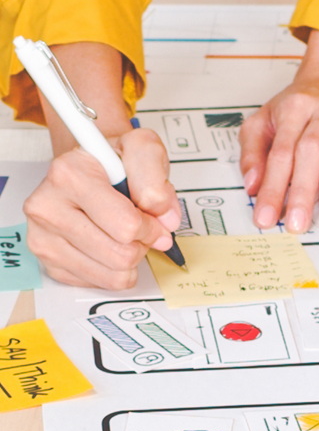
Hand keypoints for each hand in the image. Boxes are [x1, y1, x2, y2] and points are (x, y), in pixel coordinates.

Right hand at [24, 128, 181, 289]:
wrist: (87, 163)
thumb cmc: (112, 158)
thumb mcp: (144, 148)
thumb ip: (157, 178)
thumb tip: (165, 218)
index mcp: (69, 175)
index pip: (126, 225)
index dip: (151, 226)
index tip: (155, 217)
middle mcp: (47, 207)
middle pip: (120, 255)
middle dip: (143, 244)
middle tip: (143, 226)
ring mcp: (42, 237)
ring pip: (110, 274)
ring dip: (130, 259)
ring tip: (127, 234)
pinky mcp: (46, 260)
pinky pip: (95, 282)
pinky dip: (113, 269)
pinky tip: (110, 244)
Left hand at [241, 30, 318, 233]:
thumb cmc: (307, 100)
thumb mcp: (269, 114)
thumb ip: (254, 148)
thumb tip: (252, 185)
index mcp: (297, 107)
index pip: (281, 151)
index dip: (272, 186)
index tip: (265, 217)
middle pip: (314, 151)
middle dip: (304, 191)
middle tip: (297, 224)